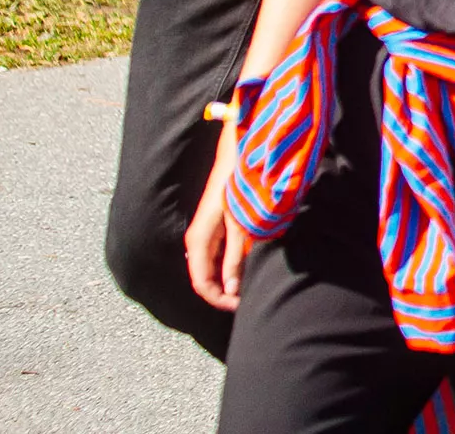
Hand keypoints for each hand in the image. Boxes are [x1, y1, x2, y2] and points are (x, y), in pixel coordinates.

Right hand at [183, 126, 247, 310]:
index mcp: (200, 240)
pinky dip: (236, 261)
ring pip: (216, 265)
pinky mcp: (220, 222)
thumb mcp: (241, 223)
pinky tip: (253, 261)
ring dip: (233, 276)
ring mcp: (209, 230)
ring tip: (254, 282)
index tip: (243, 306)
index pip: (202, 283)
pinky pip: (224, 251)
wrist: (241, 150)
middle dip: (228, 290)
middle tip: (252, 296)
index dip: (221, 299)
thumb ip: (236, 256)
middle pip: (208, 276)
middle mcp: (200, 238)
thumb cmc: (240, 184)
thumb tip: (232, 288)